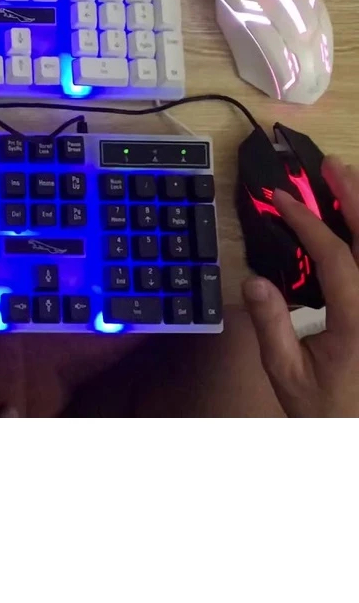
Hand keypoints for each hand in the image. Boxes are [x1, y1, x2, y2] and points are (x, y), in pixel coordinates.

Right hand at [243, 155, 358, 416]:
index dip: (306, 221)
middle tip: (330, 166)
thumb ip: (271, 326)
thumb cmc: (328, 410)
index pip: (334, 255)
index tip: (280, 197)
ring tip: (351, 180)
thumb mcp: (288, 374)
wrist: (355, 437)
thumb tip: (253, 279)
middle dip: (353, 196)